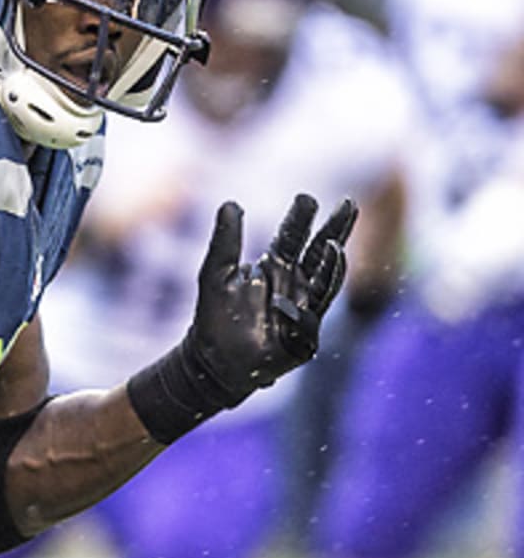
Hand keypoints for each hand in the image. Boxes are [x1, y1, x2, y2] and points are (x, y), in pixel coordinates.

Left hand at [128, 193, 356, 443]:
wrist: (209, 360)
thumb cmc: (214, 316)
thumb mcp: (215, 271)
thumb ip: (226, 240)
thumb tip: (231, 203)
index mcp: (276, 268)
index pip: (293, 238)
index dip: (301, 219)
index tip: (308, 197)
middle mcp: (295, 286)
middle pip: (321, 254)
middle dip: (335, 230)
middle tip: (348, 204)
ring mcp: (302, 312)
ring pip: (324, 285)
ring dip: (331, 266)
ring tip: (334, 244)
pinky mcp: (300, 341)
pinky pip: (306, 324)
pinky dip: (301, 312)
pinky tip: (293, 302)